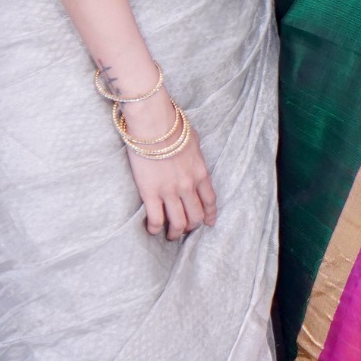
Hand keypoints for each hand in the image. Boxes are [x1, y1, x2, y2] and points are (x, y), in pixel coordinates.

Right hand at [119, 93, 215, 240]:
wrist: (154, 125)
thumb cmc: (172, 126)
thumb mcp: (193, 140)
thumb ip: (195, 154)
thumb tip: (193, 154)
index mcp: (200, 173)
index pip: (210, 200)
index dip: (210, 214)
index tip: (209, 223)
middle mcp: (188, 186)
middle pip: (196, 215)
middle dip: (192, 226)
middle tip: (185, 229)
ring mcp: (170, 191)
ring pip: (178, 222)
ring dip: (175, 232)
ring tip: (170, 235)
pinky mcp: (151, 193)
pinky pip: (156, 219)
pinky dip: (155, 228)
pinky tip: (152, 229)